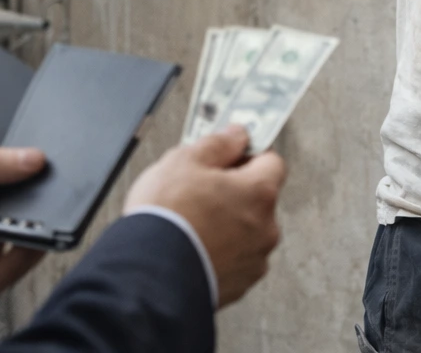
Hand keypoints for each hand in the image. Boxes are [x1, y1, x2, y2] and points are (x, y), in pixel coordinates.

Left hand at [0, 146, 46, 318]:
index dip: (25, 172)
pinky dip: (35, 253)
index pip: (6, 181)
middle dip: (35, 199)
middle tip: (48, 187)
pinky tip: (41, 239)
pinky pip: (21, 265)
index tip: (45, 162)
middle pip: (19, 209)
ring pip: (25, 236)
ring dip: (39, 225)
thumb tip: (32, 156)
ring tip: (47, 211)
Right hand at [124, 125, 285, 307]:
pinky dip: (219, 252)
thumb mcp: (184, 161)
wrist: (148, 275)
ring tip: (191, 222)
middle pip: (258, 198)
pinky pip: (234, 260)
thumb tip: (235, 135)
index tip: (230, 152)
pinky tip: (192, 246)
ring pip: (246, 231)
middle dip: (234, 191)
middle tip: (199, 189)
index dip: (248, 153)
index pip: (271, 161)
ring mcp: (253, 260)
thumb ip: (217, 143)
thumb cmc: (167, 218)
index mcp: (259, 192)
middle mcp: (265, 228)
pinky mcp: (237, 285)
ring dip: (227, 224)